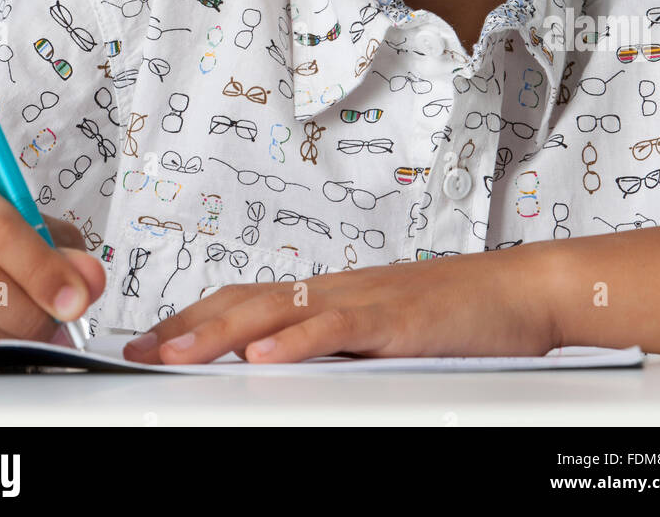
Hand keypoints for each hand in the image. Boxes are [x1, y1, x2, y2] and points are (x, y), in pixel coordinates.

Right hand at [0, 176, 104, 354]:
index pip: (0, 232)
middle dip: (31, 315)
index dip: (42, 271)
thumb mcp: (34, 229)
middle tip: (57, 325)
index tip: (75, 300)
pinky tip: (2, 340)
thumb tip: (89, 281)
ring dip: (14, 340)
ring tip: (32, 333)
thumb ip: (65, 252)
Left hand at [122, 243, 558, 364]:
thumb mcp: (380, 336)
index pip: (246, 300)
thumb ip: (332, 347)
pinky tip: (264, 356)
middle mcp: (335, 291)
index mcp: (328, 296)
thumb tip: (275, 367)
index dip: (194, 319)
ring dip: (221, 332)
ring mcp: (363, 301)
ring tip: (177, 354)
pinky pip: (338, 328)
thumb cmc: (454, 319)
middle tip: (141, 351)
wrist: (517, 292)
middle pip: (247, 300)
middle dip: (188, 326)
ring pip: (279, 310)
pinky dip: (298, 341)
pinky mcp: (396, 320)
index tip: (149, 342)